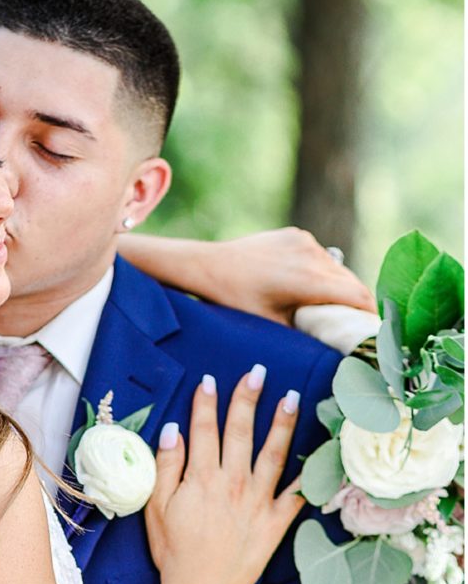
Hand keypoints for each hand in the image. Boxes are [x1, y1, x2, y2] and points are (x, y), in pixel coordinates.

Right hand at [145, 367, 305, 583]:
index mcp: (202, 477)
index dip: (206, 404)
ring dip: (282, 424)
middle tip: (257, 373)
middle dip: (247, 400)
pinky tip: (320, 457)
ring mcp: (258, 501)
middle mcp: (234, 482)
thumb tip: (173, 432)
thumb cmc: (173, 552)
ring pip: (273, 454)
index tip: (210, 380)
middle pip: (240, 433)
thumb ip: (166, 467)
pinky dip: (308, 475)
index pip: (204, 430)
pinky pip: (295, 495)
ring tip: (291, 398)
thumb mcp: (156, 508)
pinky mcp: (275, 523)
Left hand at [200, 228, 374, 324]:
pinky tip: (311, 287)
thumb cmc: (236, 300)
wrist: (209, 266)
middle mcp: (312, 256)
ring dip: (340, 286)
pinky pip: (320, 256)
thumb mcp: (271, 325)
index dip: (369, 314)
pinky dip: (322, 272)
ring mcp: (304, 242)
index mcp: (309, 280)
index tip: (375, 329)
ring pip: (336, 268)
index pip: (357, 296)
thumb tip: (331, 348)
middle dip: (356, 302)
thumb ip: (305, 333)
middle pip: (350, 281)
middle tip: (358, 323)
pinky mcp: (296, 235)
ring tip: (335, 308)